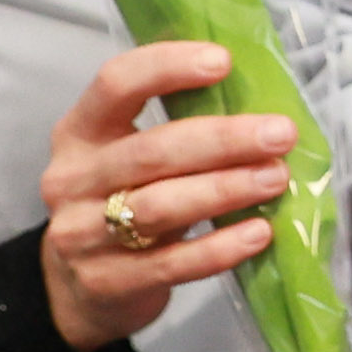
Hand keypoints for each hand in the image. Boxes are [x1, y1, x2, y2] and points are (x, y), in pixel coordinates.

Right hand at [37, 42, 289, 351]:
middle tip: (279, 134)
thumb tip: (263, 106)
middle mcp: (72, 179)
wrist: (79, 290)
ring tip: (276, 179)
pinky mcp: (107, 282)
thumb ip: (177, 129)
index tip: (223, 61)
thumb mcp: (129, 157)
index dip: (166, 67)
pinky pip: (171, 263)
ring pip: (159, 206)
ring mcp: (83, 235)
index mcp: (79, 133)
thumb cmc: (123, 203)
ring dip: (225, 189)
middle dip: (222, 139)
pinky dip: (220, 247)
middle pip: (151, 151)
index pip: (114, 84)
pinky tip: (259, 233)